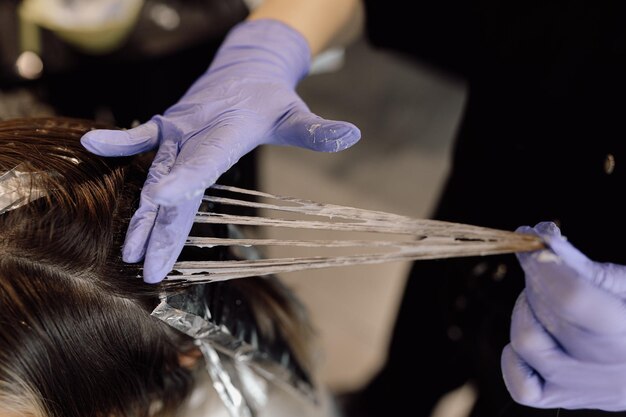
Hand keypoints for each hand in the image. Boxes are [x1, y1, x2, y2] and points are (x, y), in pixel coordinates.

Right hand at [80, 19, 360, 282]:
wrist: (245, 68)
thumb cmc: (271, 98)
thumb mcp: (295, 114)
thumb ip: (317, 129)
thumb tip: (351, 134)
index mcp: (227, 129)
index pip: (205, 159)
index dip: (184, 179)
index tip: (161, 198)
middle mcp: (196, 130)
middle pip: (177, 182)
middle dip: (161, 225)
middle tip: (149, 264)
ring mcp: (178, 131)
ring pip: (154, 176)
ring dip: (141, 214)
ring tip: (129, 251)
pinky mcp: (167, 130)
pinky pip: (140, 139)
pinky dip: (119, 145)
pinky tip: (93, 145)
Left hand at [502, 222, 625, 410]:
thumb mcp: (625, 283)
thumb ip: (582, 264)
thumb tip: (539, 236)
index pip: (571, 297)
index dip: (543, 262)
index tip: (530, 237)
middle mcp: (603, 366)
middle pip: (545, 312)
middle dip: (537, 277)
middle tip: (546, 265)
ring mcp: (578, 387)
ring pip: (525, 341)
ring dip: (527, 309)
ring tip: (547, 300)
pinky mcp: (557, 398)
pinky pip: (518, 382)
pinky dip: (514, 355)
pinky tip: (535, 334)